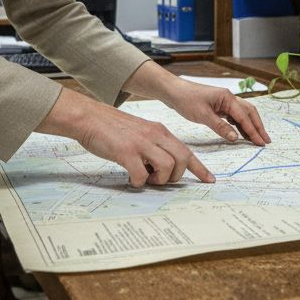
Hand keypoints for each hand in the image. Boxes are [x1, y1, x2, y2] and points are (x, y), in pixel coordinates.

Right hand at [38, 88, 213, 186]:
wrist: (90, 117)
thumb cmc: (113, 128)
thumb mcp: (141, 132)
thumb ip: (155, 146)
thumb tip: (163, 168)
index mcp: (160, 131)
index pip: (187, 151)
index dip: (200, 168)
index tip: (210, 180)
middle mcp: (155, 136)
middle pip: (182, 160)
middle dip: (175, 177)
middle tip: (160, 179)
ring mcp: (141, 143)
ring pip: (167, 167)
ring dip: (158, 180)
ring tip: (145, 178)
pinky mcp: (126, 152)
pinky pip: (141, 175)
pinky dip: (138, 182)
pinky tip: (130, 178)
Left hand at [166, 81, 270, 145]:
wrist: (173, 91)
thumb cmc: (186, 99)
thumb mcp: (203, 115)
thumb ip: (220, 127)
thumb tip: (236, 138)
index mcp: (227, 98)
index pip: (244, 116)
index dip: (253, 130)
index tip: (260, 142)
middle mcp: (229, 98)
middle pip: (249, 112)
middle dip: (258, 127)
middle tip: (265, 141)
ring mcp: (224, 102)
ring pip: (242, 114)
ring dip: (250, 126)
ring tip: (256, 139)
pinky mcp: (218, 107)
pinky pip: (233, 116)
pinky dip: (240, 125)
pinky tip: (242, 133)